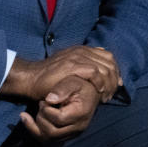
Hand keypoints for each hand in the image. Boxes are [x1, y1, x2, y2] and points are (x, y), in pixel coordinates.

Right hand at [0, 46, 121, 102]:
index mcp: (82, 50)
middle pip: (109, 62)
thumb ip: (84, 66)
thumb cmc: (50, 78)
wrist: (31, 78)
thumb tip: (102, 72)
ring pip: (104, 68)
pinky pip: (94, 72)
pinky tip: (99, 92)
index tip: (116, 85)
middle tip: (111, 94)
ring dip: (108, 84)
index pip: (108, 56)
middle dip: (114, 79)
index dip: (115, 71)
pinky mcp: (72, 65)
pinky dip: (100, 82)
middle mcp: (81, 51)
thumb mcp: (69, 68)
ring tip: (105, 96)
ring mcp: (76, 57)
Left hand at [19, 76, 99, 140]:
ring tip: (35, 110)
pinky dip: (34, 130)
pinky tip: (25, 118)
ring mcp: (72, 133)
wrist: (89, 92)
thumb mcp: (73, 81)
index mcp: (81, 113)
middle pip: (53, 132)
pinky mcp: (66, 135)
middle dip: (41, 118)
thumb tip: (50, 99)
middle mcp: (78, 127)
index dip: (47, 110)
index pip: (59, 119)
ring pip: (49, 139)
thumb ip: (62, 88)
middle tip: (41, 103)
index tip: (44, 99)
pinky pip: (48, 139)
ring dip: (36, 126)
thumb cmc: (80, 84)